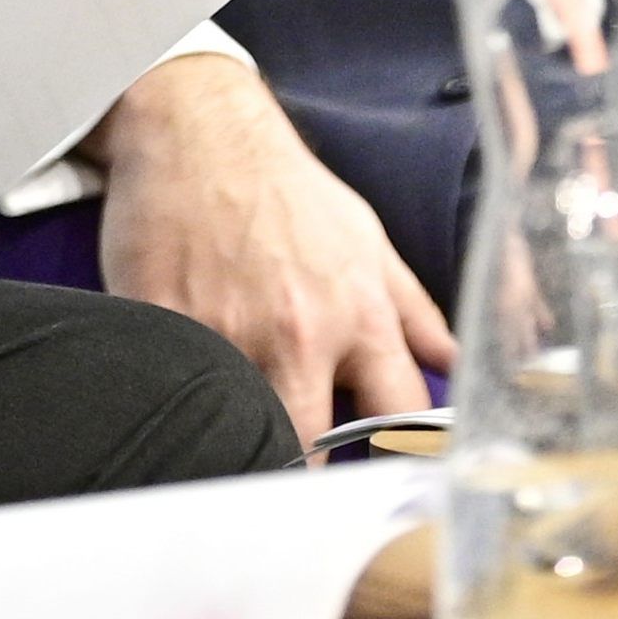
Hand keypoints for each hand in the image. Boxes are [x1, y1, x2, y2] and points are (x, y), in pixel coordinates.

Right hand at [86, 54, 452, 448]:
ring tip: (238, 456)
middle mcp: (298, 331)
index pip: (396, 421)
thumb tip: (454, 369)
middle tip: (296, 490)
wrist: (199, 128)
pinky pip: (176, 384)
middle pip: (313, 446)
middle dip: (308, 475)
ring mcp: (226, 328)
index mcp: (358, 316)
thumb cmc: (284, 185)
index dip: (390, 462)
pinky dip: (181, 402)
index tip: (375, 483)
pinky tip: (182, 405)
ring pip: (241, 425)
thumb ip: (413, 314)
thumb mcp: (368, 241)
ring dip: (242, 444)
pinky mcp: (162, 317)